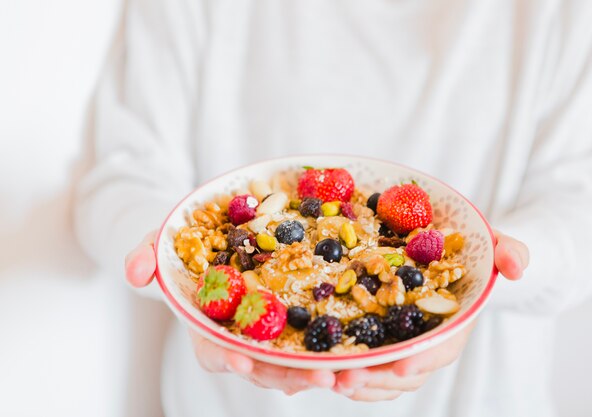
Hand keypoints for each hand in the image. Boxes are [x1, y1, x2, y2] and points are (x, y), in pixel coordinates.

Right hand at [124, 231, 335, 394]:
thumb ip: (145, 255)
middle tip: (319, 376)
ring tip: (344, 374)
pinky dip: (327, 352)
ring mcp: (264, 335)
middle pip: (261, 367)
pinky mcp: (288, 325)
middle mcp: (237, 338)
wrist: (213, 241)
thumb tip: (134, 272)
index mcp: (206, 327)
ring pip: (289, 363)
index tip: (241, 360)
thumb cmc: (185, 247)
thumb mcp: (160, 243)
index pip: (213, 350)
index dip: (226, 358)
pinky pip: (307, 345)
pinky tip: (352, 357)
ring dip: (315, 370)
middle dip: (287, 375)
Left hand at [334, 230, 528, 400]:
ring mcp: (401, 342)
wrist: (449, 251)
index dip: (422, 361)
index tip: (400, 368)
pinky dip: (343, 366)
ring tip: (327, 378)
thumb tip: (516, 267)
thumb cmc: (472, 250)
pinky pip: (363, 360)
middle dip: (377, 380)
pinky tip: (319, 366)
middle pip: (403, 372)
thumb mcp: (492, 242)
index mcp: (453, 325)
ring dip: (355, 382)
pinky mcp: (379, 336)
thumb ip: (508, 250)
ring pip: (380, 376)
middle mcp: (426, 342)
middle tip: (347, 378)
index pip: (441, 350)